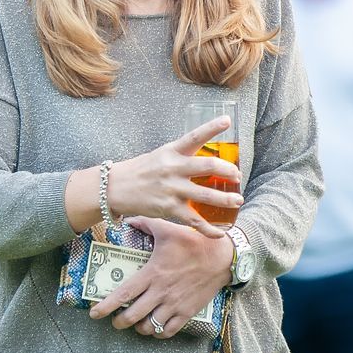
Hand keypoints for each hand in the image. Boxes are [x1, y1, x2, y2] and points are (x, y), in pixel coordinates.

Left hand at [88, 217, 232, 338]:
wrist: (223, 256)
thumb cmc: (194, 242)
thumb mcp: (167, 228)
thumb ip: (145, 224)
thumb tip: (129, 220)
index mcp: (152, 274)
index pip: (124, 295)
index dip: (106, 307)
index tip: (94, 314)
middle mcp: (161, 292)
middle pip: (133, 316)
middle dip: (119, 322)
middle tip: (115, 321)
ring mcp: (175, 304)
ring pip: (150, 327)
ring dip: (139, 327)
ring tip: (136, 323)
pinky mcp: (188, 311)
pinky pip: (170, 331)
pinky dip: (159, 332)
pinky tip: (156, 327)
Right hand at [104, 118, 241, 238]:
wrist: (115, 188)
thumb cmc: (140, 171)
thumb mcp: (160, 156)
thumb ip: (181, 157)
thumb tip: (205, 163)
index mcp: (171, 151)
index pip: (194, 136)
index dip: (212, 127)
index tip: (227, 121)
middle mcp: (173, 168)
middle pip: (207, 166)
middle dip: (228, 171)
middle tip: (238, 176)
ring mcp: (172, 189)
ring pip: (205, 195)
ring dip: (225, 199)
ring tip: (238, 201)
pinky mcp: (169, 207)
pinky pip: (194, 220)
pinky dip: (209, 228)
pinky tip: (220, 232)